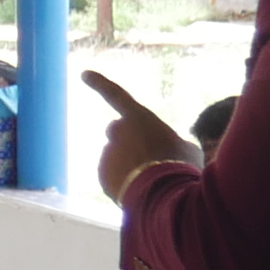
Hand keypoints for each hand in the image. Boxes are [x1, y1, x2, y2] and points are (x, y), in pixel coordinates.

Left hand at [85, 71, 182, 200]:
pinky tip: (142, 191)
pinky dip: (124, 183)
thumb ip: (169, 143)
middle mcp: (117, 132)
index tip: (84, 74)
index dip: (100, 83)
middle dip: (127, 141)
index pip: (116, 95)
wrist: (164, 195)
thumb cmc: (180, 165)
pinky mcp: (102, 176)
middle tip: (148, 157)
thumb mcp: (185, 148)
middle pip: (117, 132)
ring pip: (118, 158)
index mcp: (137, 117)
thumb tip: (165, 152)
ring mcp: (107, 154)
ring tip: (152, 180)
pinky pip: (113, 177)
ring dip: (130, 166)